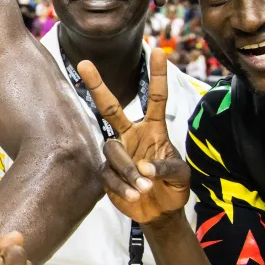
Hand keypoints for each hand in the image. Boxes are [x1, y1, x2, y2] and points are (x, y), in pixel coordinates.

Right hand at [77, 49, 189, 223]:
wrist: (160, 213)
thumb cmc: (173, 187)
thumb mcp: (181, 176)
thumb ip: (166, 167)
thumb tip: (144, 167)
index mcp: (153, 129)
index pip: (155, 98)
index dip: (157, 75)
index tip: (159, 51)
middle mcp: (131, 136)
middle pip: (110, 107)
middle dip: (97, 85)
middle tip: (83, 64)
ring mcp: (117, 154)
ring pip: (113, 150)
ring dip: (128, 169)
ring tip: (145, 187)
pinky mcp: (106, 173)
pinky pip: (108, 174)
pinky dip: (122, 186)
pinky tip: (134, 195)